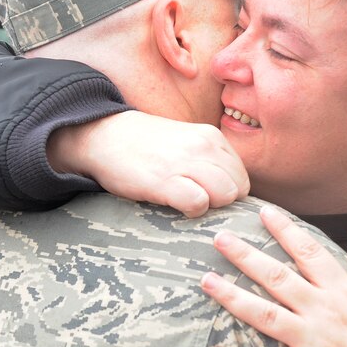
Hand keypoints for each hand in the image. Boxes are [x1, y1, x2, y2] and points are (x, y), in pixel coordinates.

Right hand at [47, 111, 249, 216]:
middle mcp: (203, 146)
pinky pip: (199, 203)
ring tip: (186, 201)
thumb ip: (211, 160)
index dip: (227, 192)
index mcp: (212, 137)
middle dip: (221, 202)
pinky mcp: (165, 180)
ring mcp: (185, 162)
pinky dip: (191, 210)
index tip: (206, 195)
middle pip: (238, 189)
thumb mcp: (188, 141)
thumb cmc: (148, 146)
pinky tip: (175, 205)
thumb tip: (233, 191)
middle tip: (196, 201)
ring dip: (209, 206)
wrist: (104, 136)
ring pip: (225, 195)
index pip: (241, 177)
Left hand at [200, 206, 346, 346]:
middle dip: (245, 256)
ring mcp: (311, 343)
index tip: (263, 213)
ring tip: (206, 281)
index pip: (308, 252)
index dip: (284, 230)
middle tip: (219, 239)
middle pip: (276, 278)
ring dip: (232, 298)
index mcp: (343, 292)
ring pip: (264, 315)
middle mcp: (321, 312)